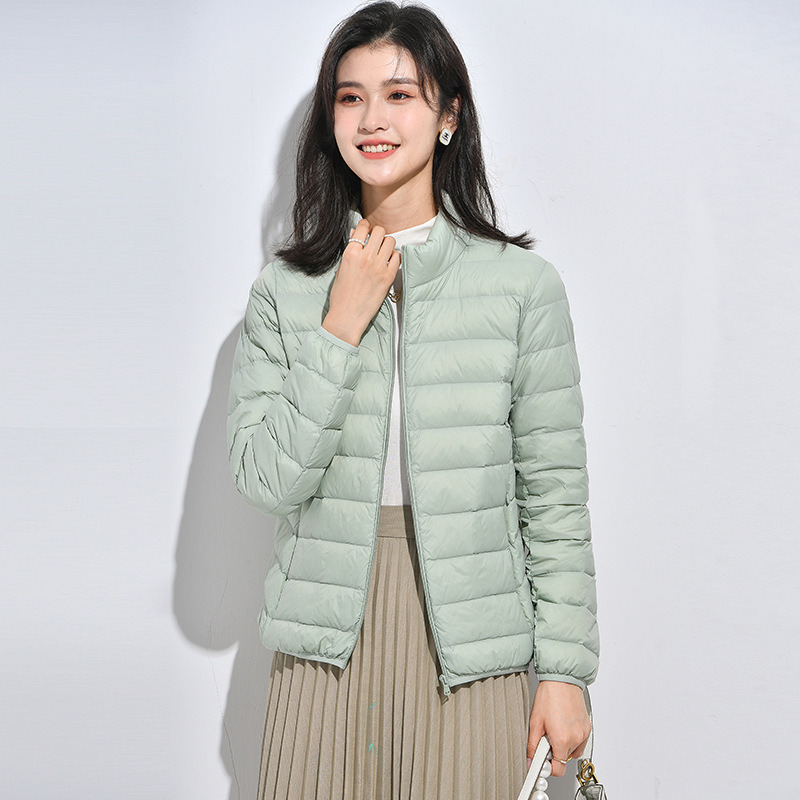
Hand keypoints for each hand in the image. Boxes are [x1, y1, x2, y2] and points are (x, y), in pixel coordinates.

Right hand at [322, 218, 400, 346]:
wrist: (347, 316)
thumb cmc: (341, 294)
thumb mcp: (341, 268)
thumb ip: (350, 250)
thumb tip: (355, 233)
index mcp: (351, 253)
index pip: (362, 227)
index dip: (365, 227)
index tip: (366, 230)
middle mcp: (365, 257)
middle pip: (379, 231)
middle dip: (377, 234)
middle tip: (375, 242)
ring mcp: (379, 267)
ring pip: (390, 241)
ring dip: (387, 244)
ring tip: (382, 252)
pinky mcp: (388, 277)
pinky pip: (397, 256)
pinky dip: (394, 257)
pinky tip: (388, 262)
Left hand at [527, 680, 590, 778]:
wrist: (562, 680)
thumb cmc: (549, 696)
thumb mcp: (535, 722)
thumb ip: (532, 746)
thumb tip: (530, 761)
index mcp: (562, 739)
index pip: (559, 770)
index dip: (548, 768)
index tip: (543, 764)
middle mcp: (576, 738)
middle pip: (564, 759)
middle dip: (554, 751)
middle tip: (546, 736)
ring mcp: (583, 733)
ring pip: (572, 751)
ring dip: (563, 745)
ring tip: (555, 727)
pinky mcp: (588, 727)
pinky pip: (579, 741)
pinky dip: (571, 738)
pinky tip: (563, 725)